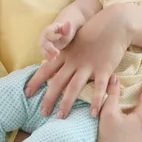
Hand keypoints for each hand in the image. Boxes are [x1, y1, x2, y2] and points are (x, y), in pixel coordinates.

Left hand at [25, 4, 132, 119]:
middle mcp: (75, 61)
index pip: (46, 69)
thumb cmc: (95, 30)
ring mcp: (89, 65)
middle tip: (42, 113)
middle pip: (57, 82)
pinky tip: (93, 114)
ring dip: (66, 104)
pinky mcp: (104, 69)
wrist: (115, 23)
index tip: (26, 93)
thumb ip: (66, 51)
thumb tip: (53, 61)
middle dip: (48, 99)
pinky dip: (96, 102)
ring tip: (60, 118)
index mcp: (66, 53)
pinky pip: (99, 88)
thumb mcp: (75, 39)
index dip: (35, 81)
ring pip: (74, 88)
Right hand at [39, 21, 72, 61]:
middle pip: (44, 42)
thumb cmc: (65, 32)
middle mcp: (44, 36)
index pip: (48, 32)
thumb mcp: (67, 30)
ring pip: (43, 49)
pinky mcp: (44, 49)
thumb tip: (68, 22)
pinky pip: (44, 53)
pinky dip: (47, 57)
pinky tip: (52, 60)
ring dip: (47, 54)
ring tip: (54, 59)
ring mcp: (43, 43)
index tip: (60, 36)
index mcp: (49, 29)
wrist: (62, 35)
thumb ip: (67, 28)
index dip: (53, 35)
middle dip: (50, 48)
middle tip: (58, 53)